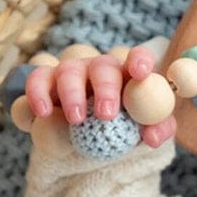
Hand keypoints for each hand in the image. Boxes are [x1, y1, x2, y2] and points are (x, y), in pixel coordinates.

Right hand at [23, 44, 175, 147]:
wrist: (95, 138)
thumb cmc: (127, 128)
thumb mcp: (147, 130)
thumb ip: (157, 130)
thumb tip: (151, 137)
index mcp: (129, 75)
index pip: (138, 57)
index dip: (140, 60)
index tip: (140, 73)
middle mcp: (101, 68)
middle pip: (102, 66)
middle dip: (105, 89)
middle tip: (107, 114)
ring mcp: (74, 71)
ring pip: (69, 70)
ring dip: (72, 94)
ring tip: (77, 119)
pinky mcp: (47, 80)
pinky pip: (39, 78)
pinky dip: (38, 93)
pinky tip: (44, 112)